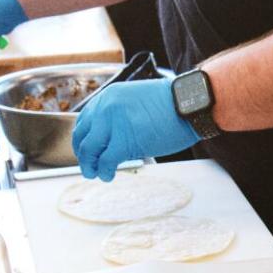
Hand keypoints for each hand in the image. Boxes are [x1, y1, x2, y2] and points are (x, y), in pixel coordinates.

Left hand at [72, 78, 198, 179]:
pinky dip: (104, 171)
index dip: (82, 138)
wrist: (189, 104)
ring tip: (96, 173)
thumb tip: (111, 139)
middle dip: (83, 155)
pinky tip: (109, 175)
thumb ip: (120, 116)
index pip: (84, 120)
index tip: (86, 150)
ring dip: (90, 165)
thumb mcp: (137, 102)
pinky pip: (106, 160)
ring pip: (90, 149)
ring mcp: (114, 123)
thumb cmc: (172, 105)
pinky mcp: (125, 140)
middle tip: (88, 166)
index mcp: (109, 96)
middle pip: (82, 136)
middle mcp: (106, 107)